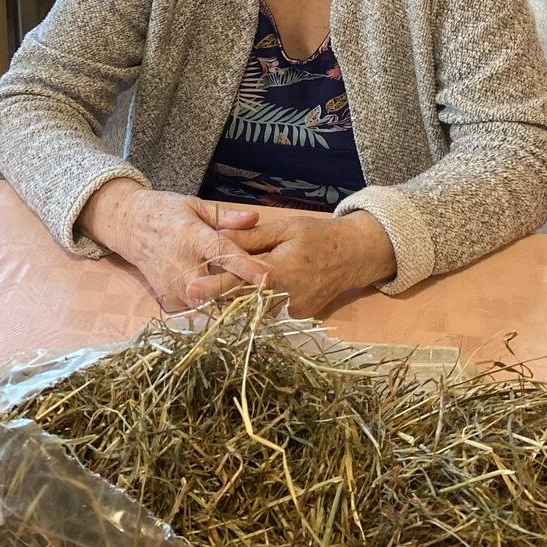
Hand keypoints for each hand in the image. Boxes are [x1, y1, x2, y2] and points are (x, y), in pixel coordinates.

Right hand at [79, 180, 264, 311]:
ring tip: (244, 293)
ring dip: (226, 301)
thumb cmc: (167, 212)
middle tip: (262, 292)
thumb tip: (254, 218)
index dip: (245, 267)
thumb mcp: (194, 205)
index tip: (266, 278)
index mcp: (192, 237)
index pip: (222, 254)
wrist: (130, 227)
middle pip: (217, 288)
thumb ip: (225, 216)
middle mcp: (182, 264)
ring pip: (208, 304)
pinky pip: (196, 309)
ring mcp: (173, 285)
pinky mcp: (168, 299)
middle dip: (239, 292)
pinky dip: (210, 304)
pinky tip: (218, 293)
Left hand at [212, 210, 396, 317]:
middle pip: (244, 300)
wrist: (354, 256)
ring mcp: (294, 311)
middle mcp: (287, 297)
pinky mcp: (298, 317)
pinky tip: (261, 289)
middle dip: (221, 295)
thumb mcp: (286, 228)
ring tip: (228, 288)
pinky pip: (271, 311)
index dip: (215, 285)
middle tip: (196, 290)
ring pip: (257, 308)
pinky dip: (260, 301)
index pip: (242, 281)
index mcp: (281, 270)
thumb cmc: (318, 236)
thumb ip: (252, 237)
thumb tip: (219, 237)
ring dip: (240, 298)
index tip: (192, 289)